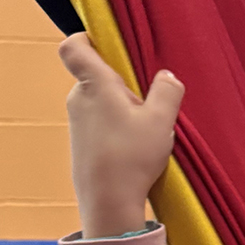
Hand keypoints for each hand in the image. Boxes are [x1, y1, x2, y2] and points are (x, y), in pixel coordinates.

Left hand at [60, 33, 183, 238]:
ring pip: (100, 106)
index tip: (106, 50)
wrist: (108, 203)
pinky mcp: (79, 146)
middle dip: (122, 90)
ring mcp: (76, 124)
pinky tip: (131, 157)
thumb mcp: (161, 122)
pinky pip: (99, 130)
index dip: (86, 41)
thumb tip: (169, 77)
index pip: (74, 47)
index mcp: (94, 84)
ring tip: (142, 141)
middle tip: (145, 113)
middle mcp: (78, 99)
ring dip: (122, 117)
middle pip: (98, 80)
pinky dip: (115, 136)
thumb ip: (167, 93)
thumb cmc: (131, 158)